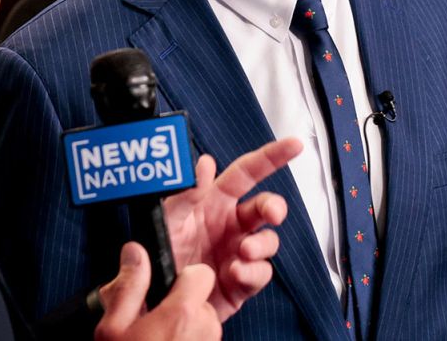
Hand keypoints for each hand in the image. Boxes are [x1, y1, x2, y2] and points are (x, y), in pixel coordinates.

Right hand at [95, 242, 220, 339]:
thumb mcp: (112, 330)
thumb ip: (128, 286)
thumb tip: (134, 252)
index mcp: (183, 313)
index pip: (202, 274)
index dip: (184, 278)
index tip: (166, 290)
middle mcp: (206, 327)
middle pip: (201, 298)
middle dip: (180, 305)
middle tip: (152, 322)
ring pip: (202, 321)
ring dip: (183, 327)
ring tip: (156, 340)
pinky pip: (203, 338)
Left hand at [163, 137, 301, 320]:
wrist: (153, 301)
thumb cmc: (157, 255)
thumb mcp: (167, 220)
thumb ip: (186, 193)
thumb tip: (205, 163)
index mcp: (215, 202)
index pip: (247, 172)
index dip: (271, 157)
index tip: (294, 145)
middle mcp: (231, 225)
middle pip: (266, 206)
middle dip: (274, 207)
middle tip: (271, 213)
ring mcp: (238, 253)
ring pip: (269, 241)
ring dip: (261, 244)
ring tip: (243, 252)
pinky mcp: (241, 282)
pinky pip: (260, 273)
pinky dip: (252, 272)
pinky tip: (234, 273)